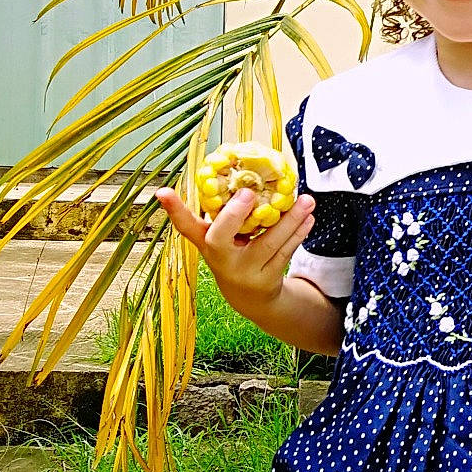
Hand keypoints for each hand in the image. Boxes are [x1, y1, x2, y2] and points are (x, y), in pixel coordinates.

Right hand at [155, 183, 315, 313]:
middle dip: (233, 215)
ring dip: (289, 221)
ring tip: (306, 200)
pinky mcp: (266, 280)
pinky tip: (309, 217)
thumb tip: (248, 174)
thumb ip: (228, 214)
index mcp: (206, 244)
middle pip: (220, 238)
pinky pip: (285, 253)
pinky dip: (298, 233)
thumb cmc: (236, 255)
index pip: (186, 227)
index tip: (162, 191)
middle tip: (248, 193)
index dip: (174, 209)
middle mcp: (220, 259)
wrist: (250, 298)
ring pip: (267, 244)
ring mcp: (243, 272)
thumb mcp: (225, 239)